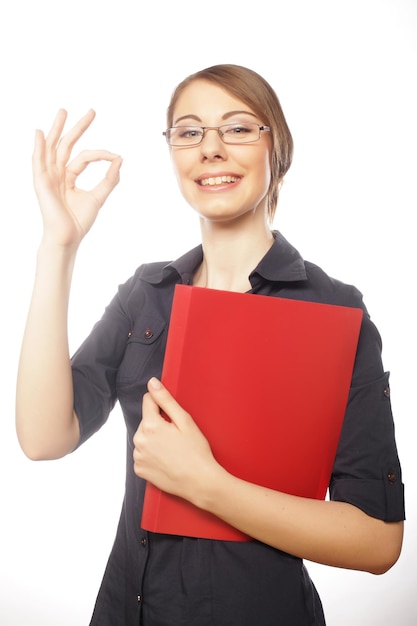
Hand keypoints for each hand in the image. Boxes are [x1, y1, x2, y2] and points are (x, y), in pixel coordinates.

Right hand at [33, 109, 121, 247]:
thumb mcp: (98, 196)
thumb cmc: (79, 221)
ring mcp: (48, 177)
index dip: (101, 154)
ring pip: (52, 148)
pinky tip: (39, 133)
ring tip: (64, 112)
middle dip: (78, 128)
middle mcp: (57, 174)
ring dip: (57, 129)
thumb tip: (120, 159)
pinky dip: (38, 147)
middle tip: (91, 112)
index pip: (84, 157)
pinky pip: (38, 161)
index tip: (115, 155)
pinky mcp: (41, 183)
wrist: (68, 237)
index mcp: (69, 177)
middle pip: (66, 145)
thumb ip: (109, 179)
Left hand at [133, 378, 219, 503]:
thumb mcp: (185, 421)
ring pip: (144, 438)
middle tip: (177, 436)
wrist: (199, 482)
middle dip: (159, 424)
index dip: (161, 405)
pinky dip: (152, 454)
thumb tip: (152, 383)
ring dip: (154, 439)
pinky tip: (166, 459)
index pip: (148, 401)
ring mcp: (138, 457)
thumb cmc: (196, 452)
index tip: (172, 416)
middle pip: (146, 421)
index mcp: (150, 425)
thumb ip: (165, 399)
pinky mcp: (139, 470)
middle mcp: (139, 441)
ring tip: (173, 449)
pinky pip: (143, 454)